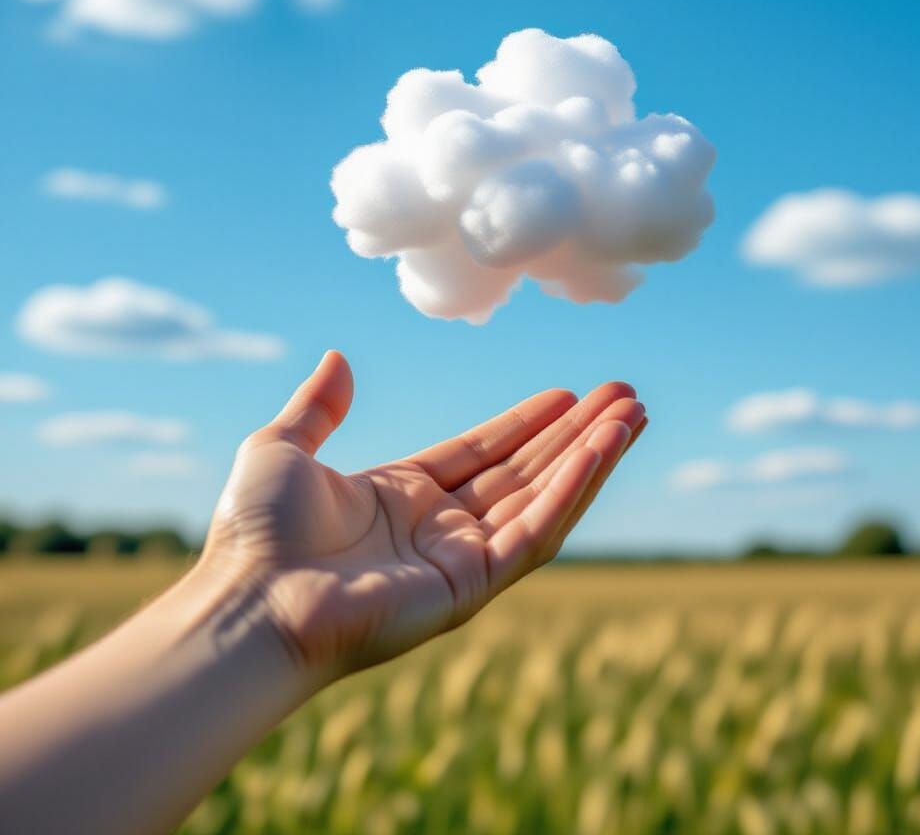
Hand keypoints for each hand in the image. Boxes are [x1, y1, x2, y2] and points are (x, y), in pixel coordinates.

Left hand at [202, 351, 644, 685]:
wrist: (248, 601)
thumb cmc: (253, 534)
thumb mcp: (282, 449)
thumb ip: (318, 408)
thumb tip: (337, 358)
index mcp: (401, 497)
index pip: (481, 452)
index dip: (525, 423)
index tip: (566, 394)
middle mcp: (438, 527)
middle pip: (525, 470)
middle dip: (575, 433)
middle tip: (623, 394)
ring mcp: (459, 558)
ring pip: (543, 497)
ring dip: (591, 456)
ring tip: (633, 414)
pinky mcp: (473, 585)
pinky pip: (536, 531)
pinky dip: (574, 489)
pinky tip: (603, 449)